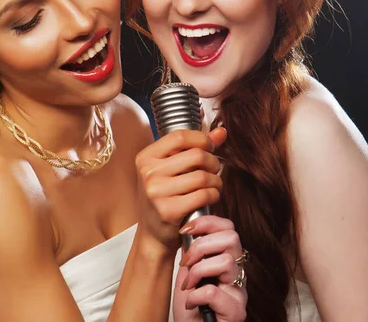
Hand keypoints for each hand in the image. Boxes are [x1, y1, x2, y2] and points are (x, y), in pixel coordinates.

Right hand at [136, 128, 226, 252]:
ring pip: (202, 176)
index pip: (179, 136)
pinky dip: (214, 194)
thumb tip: (221, 132)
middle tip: (214, 169)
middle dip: (213, 162)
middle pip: (196, 155)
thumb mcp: (172, 169)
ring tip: (213, 185)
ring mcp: (157, 192)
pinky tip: (211, 196)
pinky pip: (203, 195)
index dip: (201, 138)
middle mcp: (148, 173)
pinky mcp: (169, 210)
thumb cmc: (165, 196)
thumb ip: (195, 147)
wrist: (153, 235)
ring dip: (216, 180)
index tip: (210, 146)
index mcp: (146, 157)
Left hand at [173, 215, 246, 321]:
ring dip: (198, 271)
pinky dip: (196, 296)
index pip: (228, 228)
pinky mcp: (236, 311)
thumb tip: (188, 227)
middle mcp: (238, 273)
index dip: (208, 222)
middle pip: (232, 238)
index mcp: (227, 260)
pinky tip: (191, 304)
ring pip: (226, 262)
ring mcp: (239, 292)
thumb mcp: (187, 272)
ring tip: (188, 285)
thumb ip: (193, 252)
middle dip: (202, 245)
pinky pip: (214, 291)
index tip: (186, 229)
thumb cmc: (189, 307)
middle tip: (186, 261)